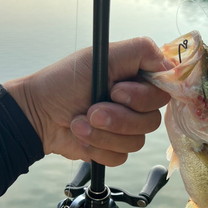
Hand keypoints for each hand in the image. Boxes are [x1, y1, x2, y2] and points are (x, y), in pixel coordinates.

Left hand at [3, 38, 170, 165]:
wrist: (38, 115)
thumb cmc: (64, 82)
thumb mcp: (100, 57)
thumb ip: (140, 51)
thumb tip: (169, 64)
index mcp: (137, 79)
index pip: (163, 90)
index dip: (143, 96)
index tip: (118, 92)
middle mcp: (136, 104)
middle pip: (152, 119)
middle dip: (119, 117)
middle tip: (92, 108)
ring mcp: (126, 128)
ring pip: (137, 140)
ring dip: (104, 133)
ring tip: (80, 122)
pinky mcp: (116, 148)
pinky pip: (122, 156)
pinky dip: (98, 147)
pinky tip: (82, 136)